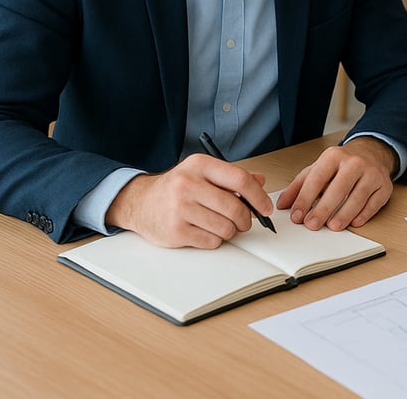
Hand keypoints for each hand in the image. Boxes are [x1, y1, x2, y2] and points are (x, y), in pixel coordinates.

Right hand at [106, 154, 272, 248]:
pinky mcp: (175, 230)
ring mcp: (180, 208)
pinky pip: (211, 241)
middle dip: (246, 219)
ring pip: (225, 228)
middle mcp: (188, 184)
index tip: (266, 207)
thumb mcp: (203, 173)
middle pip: (235, 208)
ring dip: (229, 231)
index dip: (259, 196)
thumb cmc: (176, 188)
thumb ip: (232, 177)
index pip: (240, 180)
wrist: (140, 202)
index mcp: (200, 165)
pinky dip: (214, 240)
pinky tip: (205, 231)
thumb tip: (260, 182)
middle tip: (245, 222)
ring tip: (220, 224)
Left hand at [276, 136, 395, 230]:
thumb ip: (299, 186)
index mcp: (334, 156)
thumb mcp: (318, 169)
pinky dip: (364, 214)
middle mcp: (354, 163)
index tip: (297, 215)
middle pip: (338, 188)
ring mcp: (371, 174)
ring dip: (344, 214)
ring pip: (358, 196)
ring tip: (333, 226)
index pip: (317, 179)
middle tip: (312, 225)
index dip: (305, 199)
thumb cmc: (342, 165)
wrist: (372, 153)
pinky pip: (374, 202)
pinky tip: (354, 222)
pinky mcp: (384, 186)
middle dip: (324, 209)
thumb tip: (283, 204)